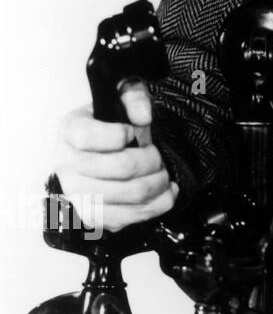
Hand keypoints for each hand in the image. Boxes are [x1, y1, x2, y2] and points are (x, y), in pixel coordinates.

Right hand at [52, 80, 178, 231]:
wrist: (103, 152)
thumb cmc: (113, 125)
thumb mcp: (122, 96)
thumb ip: (134, 95)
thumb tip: (142, 116)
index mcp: (71, 132)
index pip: (90, 136)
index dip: (121, 134)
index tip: (132, 131)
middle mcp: (67, 164)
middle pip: (122, 167)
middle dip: (152, 159)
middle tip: (156, 154)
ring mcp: (77, 194)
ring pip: (132, 194)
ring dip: (159, 182)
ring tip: (162, 172)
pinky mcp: (92, 216)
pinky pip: (130, 218)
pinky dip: (158, 204)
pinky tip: (164, 191)